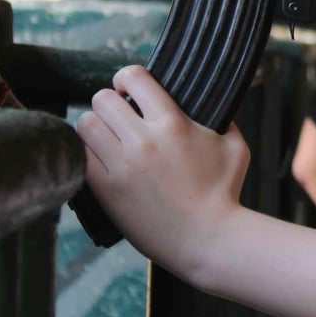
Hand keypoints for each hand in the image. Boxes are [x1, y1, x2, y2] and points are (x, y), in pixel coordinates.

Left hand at [77, 65, 249, 275]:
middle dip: (108, 104)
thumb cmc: (225, 194)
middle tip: (117, 117)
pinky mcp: (107, 190)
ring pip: (84, 125)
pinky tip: (99, 160)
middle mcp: (143, 139)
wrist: (208, 239)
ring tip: (105, 138)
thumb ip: (226, 120)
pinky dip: (86, 155)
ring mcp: (122, 165)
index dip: (127, 78)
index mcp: (173, 123)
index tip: (128, 88)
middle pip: (101, 99)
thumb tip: (219, 106)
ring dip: (94, 128)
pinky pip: (80, 157)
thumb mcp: (235, 148)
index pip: (134, 78)